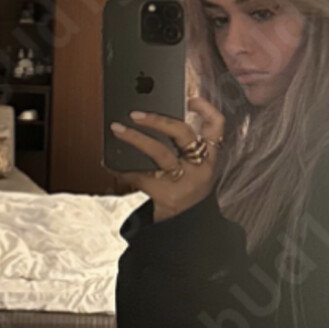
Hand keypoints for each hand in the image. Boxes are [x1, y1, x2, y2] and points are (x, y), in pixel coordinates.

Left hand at [110, 96, 224, 220]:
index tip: (188, 98)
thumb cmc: (186, 193)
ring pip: (160, 153)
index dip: (204, 108)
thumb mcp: (194, 170)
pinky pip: (142, 176)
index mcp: (210, 157)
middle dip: (159, 119)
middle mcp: (200, 168)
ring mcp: (185, 182)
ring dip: (136, 138)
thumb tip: (151, 120)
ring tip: (118, 130)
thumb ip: (182, 148)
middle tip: (136, 114)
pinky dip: (123, 170)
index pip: (216, 126)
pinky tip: (112, 166)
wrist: (187, 229)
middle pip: (183, 133)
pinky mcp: (167, 195)